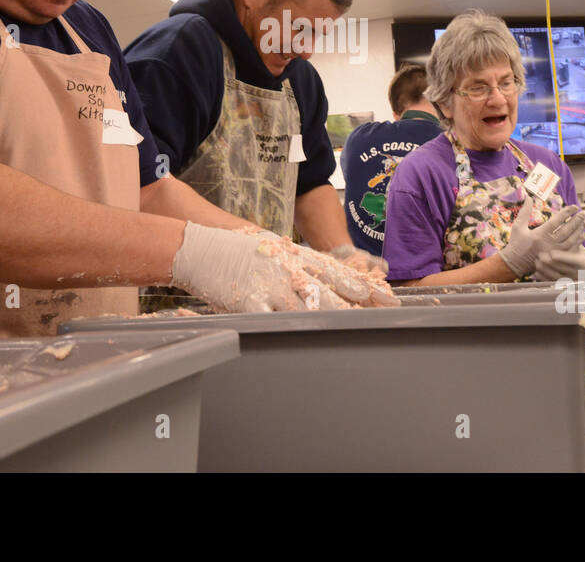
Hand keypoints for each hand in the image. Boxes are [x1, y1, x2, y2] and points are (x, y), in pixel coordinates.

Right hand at [172, 224, 398, 311]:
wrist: (199, 247)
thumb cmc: (236, 250)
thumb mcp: (272, 249)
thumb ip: (296, 263)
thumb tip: (323, 278)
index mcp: (293, 255)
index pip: (335, 270)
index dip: (362, 284)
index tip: (385, 293)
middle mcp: (286, 268)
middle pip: (329, 289)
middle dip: (359, 302)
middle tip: (384, 312)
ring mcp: (269, 284)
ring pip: (307, 305)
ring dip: (332, 317)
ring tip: (355, 327)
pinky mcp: (249, 299)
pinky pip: (272, 318)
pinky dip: (287, 328)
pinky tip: (303, 336)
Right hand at [499, 201, 584, 279]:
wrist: (515, 264)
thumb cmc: (516, 244)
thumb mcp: (517, 226)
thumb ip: (524, 211)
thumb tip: (528, 196)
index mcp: (539, 234)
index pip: (556, 221)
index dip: (567, 213)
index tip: (574, 206)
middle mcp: (548, 244)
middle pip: (567, 230)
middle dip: (577, 220)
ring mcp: (553, 252)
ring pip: (571, 240)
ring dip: (579, 230)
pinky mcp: (556, 258)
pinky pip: (570, 249)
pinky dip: (578, 242)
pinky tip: (583, 235)